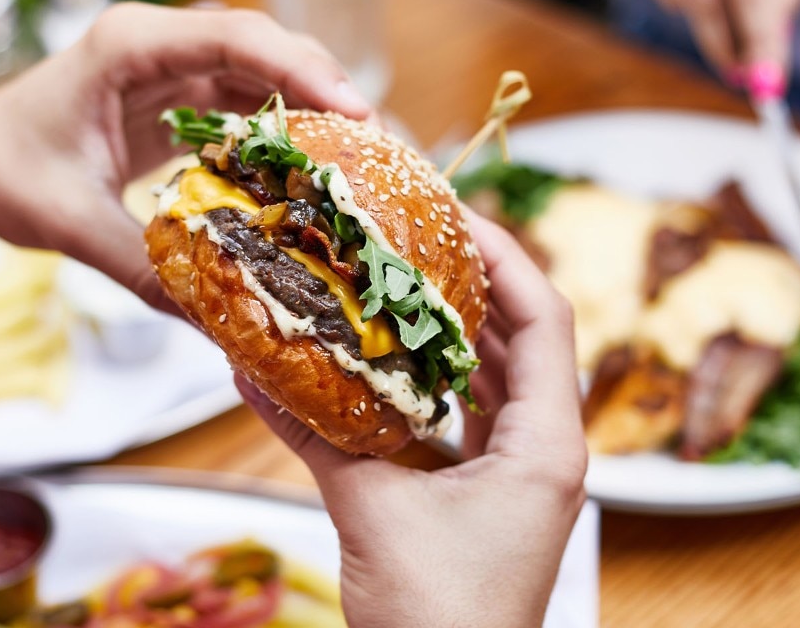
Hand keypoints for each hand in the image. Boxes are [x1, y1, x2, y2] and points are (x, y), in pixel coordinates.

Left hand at [0, 2, 370, 311]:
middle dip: (327, 95)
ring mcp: (173, 75)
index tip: (355, 111)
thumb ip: (140, 266)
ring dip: (313, 123)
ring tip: (364, 172)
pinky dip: (283, 147)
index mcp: (129, 47)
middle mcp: (160, 49)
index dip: (301, 69)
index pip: (234, 39)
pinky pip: (247, 116)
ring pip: (265, 84)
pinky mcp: (179, 107)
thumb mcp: (67, 222)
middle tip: (381, 151)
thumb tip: (216, 321)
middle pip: (266, 53)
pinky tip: (313, 187)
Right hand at [237, 215, 586, 626]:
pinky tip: (382, 367)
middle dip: (470, 287)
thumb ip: (312, 433)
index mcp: (546, 447)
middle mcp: (543, 455)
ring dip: (450, 336)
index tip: (455, 212)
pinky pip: (465, 425)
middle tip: (415, 239)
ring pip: (493, 383)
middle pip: (521, 342)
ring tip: (395, 286)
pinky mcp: (486, 503)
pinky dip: (428, 391)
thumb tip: (254, 368)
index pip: (544, 319)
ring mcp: (518, 480)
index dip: (506, 255)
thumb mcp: (370, 511)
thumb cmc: (438, 621)